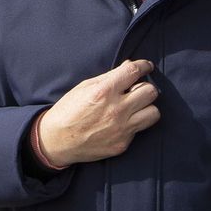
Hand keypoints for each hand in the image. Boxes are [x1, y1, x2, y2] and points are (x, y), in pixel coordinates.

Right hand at [36, 59, 159, 166]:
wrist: (56, 141)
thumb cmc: (68, 110)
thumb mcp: (84, 87)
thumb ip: (110, 76)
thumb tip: (129, 65)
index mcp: (104, 91)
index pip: (134, 72)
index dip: (144, 66)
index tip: (146, 66)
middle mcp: (116, 110)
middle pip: (150, 92)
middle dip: (146, 87)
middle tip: (138, 89)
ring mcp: (121, 129)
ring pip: (154, 112)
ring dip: (146, 107)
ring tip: (136, 107)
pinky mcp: (122, 144)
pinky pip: (139, 129)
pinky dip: (134, 123)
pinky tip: (122, 122)